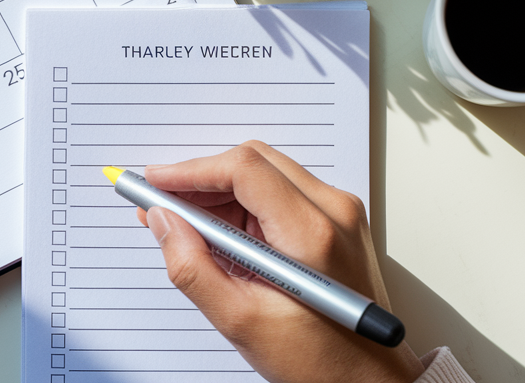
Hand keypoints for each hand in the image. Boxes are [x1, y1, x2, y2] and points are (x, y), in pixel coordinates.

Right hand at [137, 142, 425, 382]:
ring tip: (185, 224)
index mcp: (312, 234)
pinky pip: (280, 192)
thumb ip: (192, 267)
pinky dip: (243, 204)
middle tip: (163, 203)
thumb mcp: (241, 320)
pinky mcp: (336, 222)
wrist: (369, 380)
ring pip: (265, 174)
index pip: (244, 170)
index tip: (155, 182)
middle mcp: (334, 211)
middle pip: (253, 163)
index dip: (191, 171)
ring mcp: (339, 214)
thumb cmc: (320, 360)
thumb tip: (162, 222)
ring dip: (220, 193)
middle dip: (201, 180)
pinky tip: (218, 232)